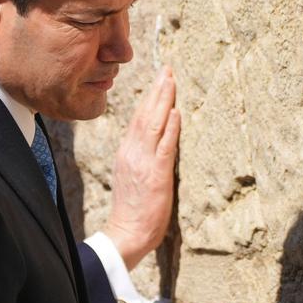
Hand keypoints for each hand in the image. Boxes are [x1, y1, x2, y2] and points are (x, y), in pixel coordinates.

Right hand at [105, 66, 179, 269]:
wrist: (127, 233)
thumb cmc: (133, 210)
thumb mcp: (131, 175)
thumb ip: (140, 155)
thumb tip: (154, 139)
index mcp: (127, 152)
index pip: (139, 118)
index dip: (150, 97)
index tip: (159, 79)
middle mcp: (132, 152)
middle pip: (145, 114)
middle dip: (157, 90)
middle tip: (167, 69)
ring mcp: (143, 162)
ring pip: (154, 124)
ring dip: (164, 100)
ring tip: (171, 80)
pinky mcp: (156, 175)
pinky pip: (164, 146)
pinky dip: (170, 128)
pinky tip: (176, 112)